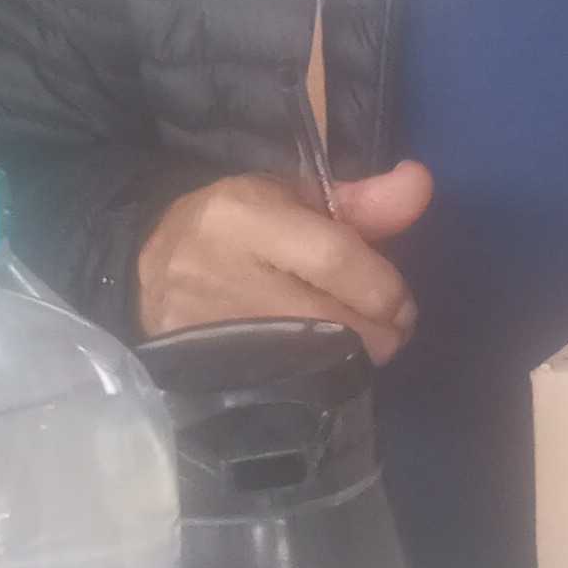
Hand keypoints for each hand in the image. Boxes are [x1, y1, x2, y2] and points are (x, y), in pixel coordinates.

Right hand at [137, 158, 433, 362]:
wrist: (146, 262)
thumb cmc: (237, 226)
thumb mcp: (293, 198)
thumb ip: (362, 202)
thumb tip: (420, 182)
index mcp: (245, 214)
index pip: (332, 257)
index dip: (381, 288)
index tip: (403, 304)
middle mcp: (219, 269)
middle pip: (323, 317)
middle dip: (376, 334)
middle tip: (394, 333)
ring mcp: (200, 325)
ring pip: (301, 359)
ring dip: (350, 360)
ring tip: (363, 349)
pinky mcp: (190, 366)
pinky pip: (270, 384)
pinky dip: (311, 381)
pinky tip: (324, 371)